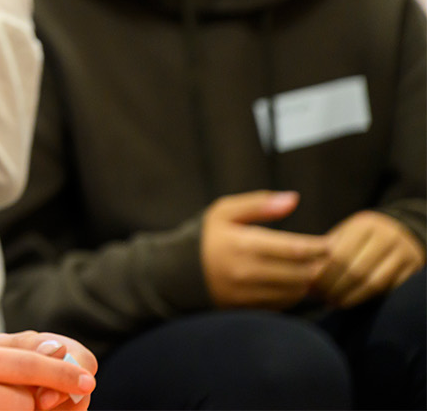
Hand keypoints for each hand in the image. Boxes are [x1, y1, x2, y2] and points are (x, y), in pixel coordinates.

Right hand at [200, 191, 329, 308]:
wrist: (180, 272)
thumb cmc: (208, 237)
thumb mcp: (225, 211)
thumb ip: (259, 203)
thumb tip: (293, 199)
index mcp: (243, 244)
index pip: (295, 249)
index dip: (318, 247)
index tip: (330, 243)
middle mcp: (246, 272)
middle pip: (300, 273)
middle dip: (318, 266)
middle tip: (327, 258)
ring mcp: (247, 294)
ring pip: (295, 291)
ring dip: (307, 281)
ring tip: (311, 269)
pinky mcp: (248, 309)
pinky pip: (283, 304)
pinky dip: (294, 294)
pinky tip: (292, 282)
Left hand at [315, 210, 424, 307]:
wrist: (402, 232)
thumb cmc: (363, 237)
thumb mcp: (346, 233)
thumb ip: (327, 249)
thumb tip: (304, 275)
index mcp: (364, 225)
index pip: (339, 254)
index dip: (323, 274)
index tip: (310, 286)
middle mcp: (387, 237)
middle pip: (356, 270)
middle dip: (335, 287)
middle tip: (320, 298)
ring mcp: (404, 253)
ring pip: (374, 283)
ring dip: (350, 297)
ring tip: (333, 303)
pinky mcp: (415, 270)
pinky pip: (390, 290)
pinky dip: (369, 299)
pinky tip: (353, 302)